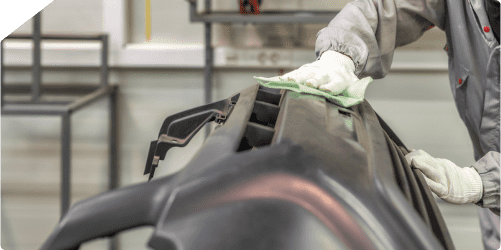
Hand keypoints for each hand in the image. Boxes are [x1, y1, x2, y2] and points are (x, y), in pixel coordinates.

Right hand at [255, 51, 371, 95]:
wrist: (338, 61)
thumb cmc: (344, 79)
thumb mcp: (354, 86)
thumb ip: (356, 93)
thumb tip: (358, 99)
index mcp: (339, 79)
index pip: (335, 83)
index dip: (331, 86)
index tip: (325, 89)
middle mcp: (326, 73)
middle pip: (318, 77)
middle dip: (313, 81)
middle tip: (308, 84)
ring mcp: (314, 70)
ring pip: (304, 74)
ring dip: (297, 78)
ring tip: (289, 82)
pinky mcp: (304, 69)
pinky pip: (294, 73)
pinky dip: (286, 77)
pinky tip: (277, 80)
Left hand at [405, 149, 482, 203]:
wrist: (468, 186)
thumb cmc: (447, 176)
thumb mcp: (436, 164)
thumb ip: (423, 158)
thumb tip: (409, 149)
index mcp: (435, 162)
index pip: (421, 154)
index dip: (410, 154)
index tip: (400, 155)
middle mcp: (438, 168)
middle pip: (424, 160)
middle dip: (411, 159)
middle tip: (403, 161)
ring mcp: (441, 178)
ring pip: (430, 170)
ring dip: (420, 166)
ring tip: (412, 163)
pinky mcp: (444, 190)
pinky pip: (435, 186)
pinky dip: (428, 182)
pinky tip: (421, 179)